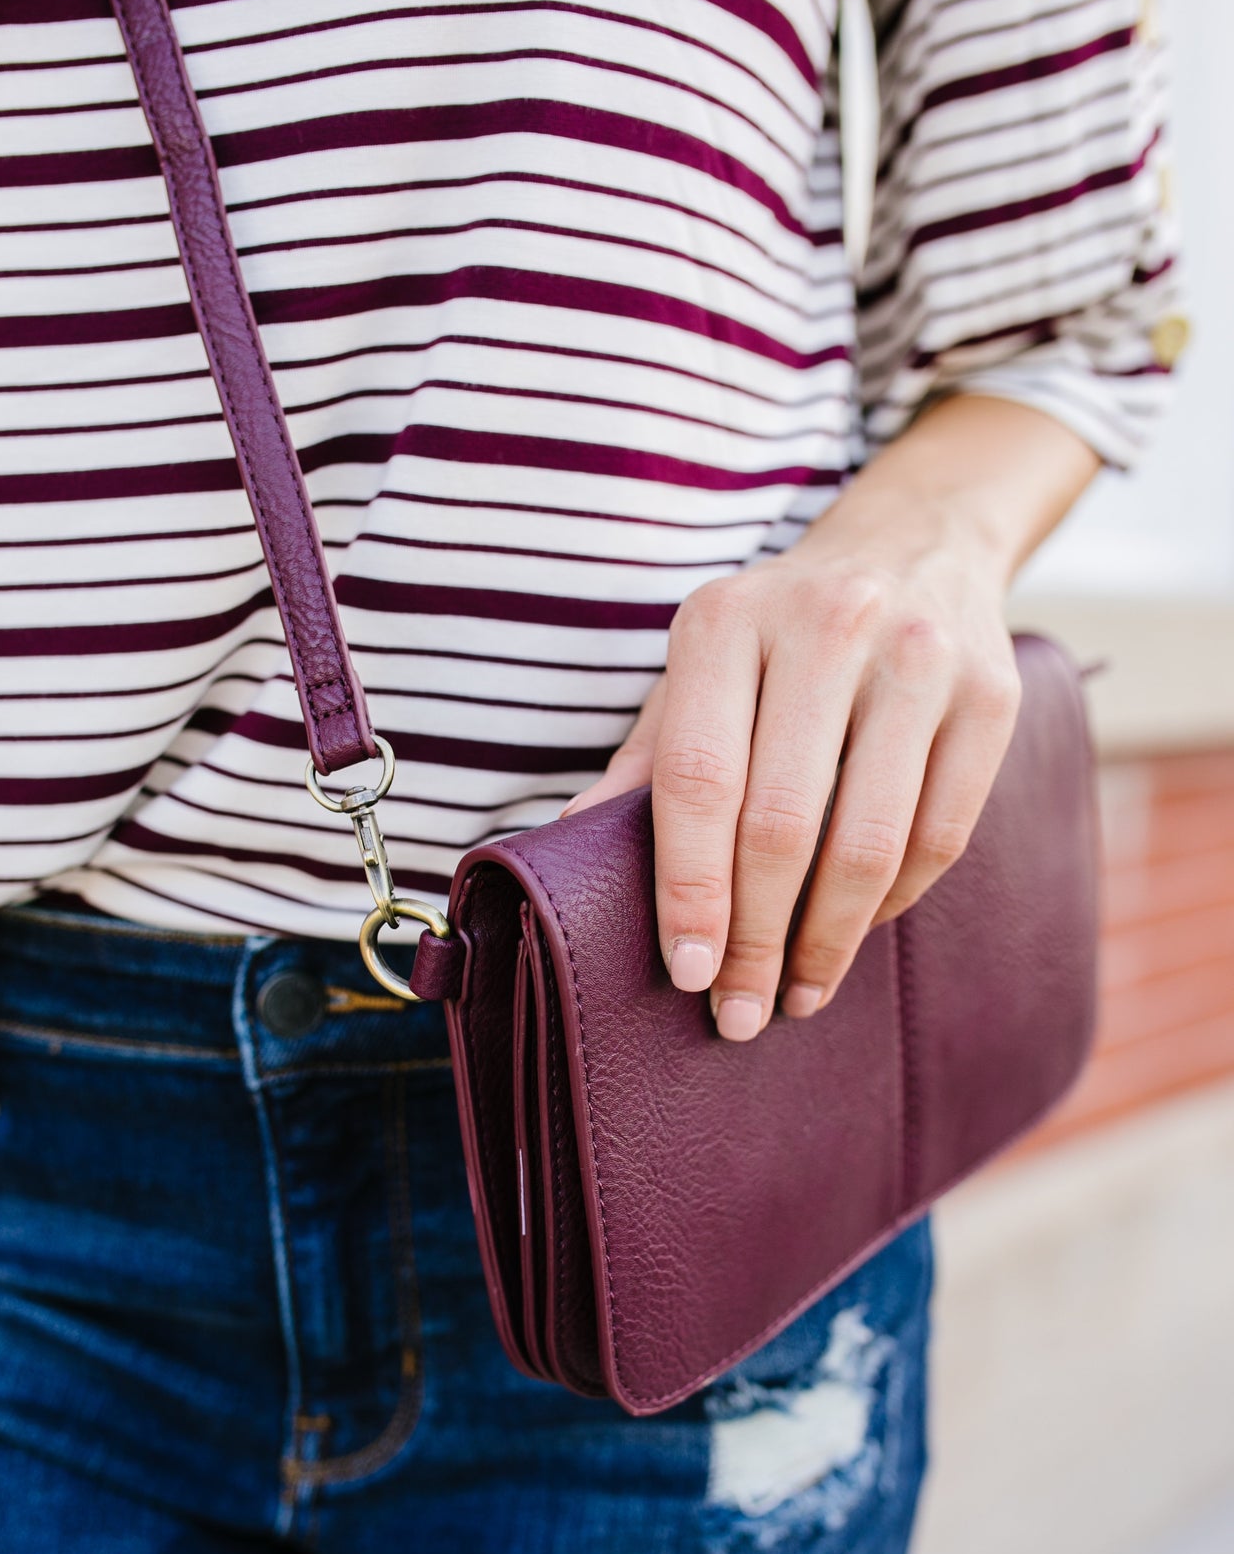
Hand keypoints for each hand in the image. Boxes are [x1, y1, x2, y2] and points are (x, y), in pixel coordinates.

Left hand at [564, 395, 1098, 1039]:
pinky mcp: (990, 694)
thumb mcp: (699, 671)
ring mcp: (918, 655)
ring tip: (798, 993)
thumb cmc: (779, 634)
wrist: (916, 542)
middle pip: (782, 823)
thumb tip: (563, 848)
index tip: (686, 972)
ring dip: (827, 940)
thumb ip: (643, 759)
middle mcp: (826, 624)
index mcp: (725, 620)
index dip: (690, 889)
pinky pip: (939, 834)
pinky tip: (855, 932)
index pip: (697, 780)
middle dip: (755, 938)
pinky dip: (892, 902)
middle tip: (739, 1011)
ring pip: (868, 841)